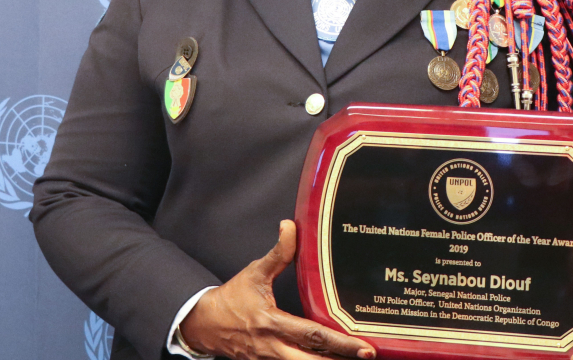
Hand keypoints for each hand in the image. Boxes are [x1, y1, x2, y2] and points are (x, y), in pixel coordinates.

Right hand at [179, 220, 375, 359]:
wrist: (203, 324)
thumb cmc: (232, 298)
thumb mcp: (255, 272)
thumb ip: (278, 252)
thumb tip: (290, 226)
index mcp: (273, 323)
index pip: (312, 336)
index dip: (339, 343)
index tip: (363, 347)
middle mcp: (273, 347)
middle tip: (369, 357)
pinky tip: (328, 359)